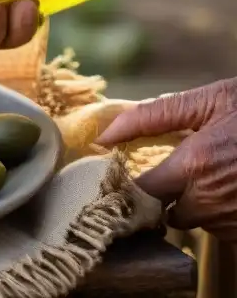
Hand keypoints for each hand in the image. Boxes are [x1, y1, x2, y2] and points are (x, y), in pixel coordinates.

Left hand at [97, 78, 236, 239]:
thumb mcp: (208, 101)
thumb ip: (151, 117)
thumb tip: (104, 134)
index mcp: (194, 165)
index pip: (140, 193)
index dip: (130, 185)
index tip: (127, 175)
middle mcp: (212, 199)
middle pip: (167, 212)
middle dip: (167, 195)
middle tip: (178, 170)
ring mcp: (235, 218)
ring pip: (197, 222)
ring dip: (196, 204)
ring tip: (214, 174)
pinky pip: (224, 229)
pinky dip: (222, 212)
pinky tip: (231, 186)